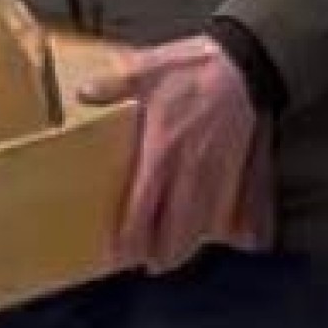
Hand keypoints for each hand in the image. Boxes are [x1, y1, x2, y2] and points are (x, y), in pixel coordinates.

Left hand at [81, 35, 274, 274]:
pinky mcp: (238, 168)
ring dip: (190, 245)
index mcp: (160, 150)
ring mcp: (216, 172)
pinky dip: (233, 229)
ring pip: (204, 225)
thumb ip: (114, 85)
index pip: (142, 206)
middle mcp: (188, 170)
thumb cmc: (194, 67)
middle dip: (164, 253)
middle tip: (151, 264)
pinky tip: (229, 239)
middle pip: (176, 228)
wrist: (244, 64)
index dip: (132, 236)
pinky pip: (236, 209)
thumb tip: (83, 93)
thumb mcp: (147, 68)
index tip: (121, 253)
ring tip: (176, 256)